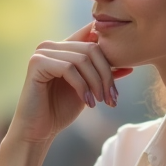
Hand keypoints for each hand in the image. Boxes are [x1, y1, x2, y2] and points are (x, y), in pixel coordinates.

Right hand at [8, 22, 132, 144]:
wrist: (38, 131)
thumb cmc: (60, 110)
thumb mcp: (88, 89)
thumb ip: (102, 74)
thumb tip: (129, 66)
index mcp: (63, 47)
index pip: (91, 34)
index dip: (110, 49)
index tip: (125, 70)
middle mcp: (51, 45)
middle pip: (92, 48)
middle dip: (106, 73)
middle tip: (113, 96)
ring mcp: (42, 52)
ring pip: (82, 59)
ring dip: (97, 82)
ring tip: (102, 101)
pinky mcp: (36, 63)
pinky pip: (68, 69)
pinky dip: (82, 86)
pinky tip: (88, 102)